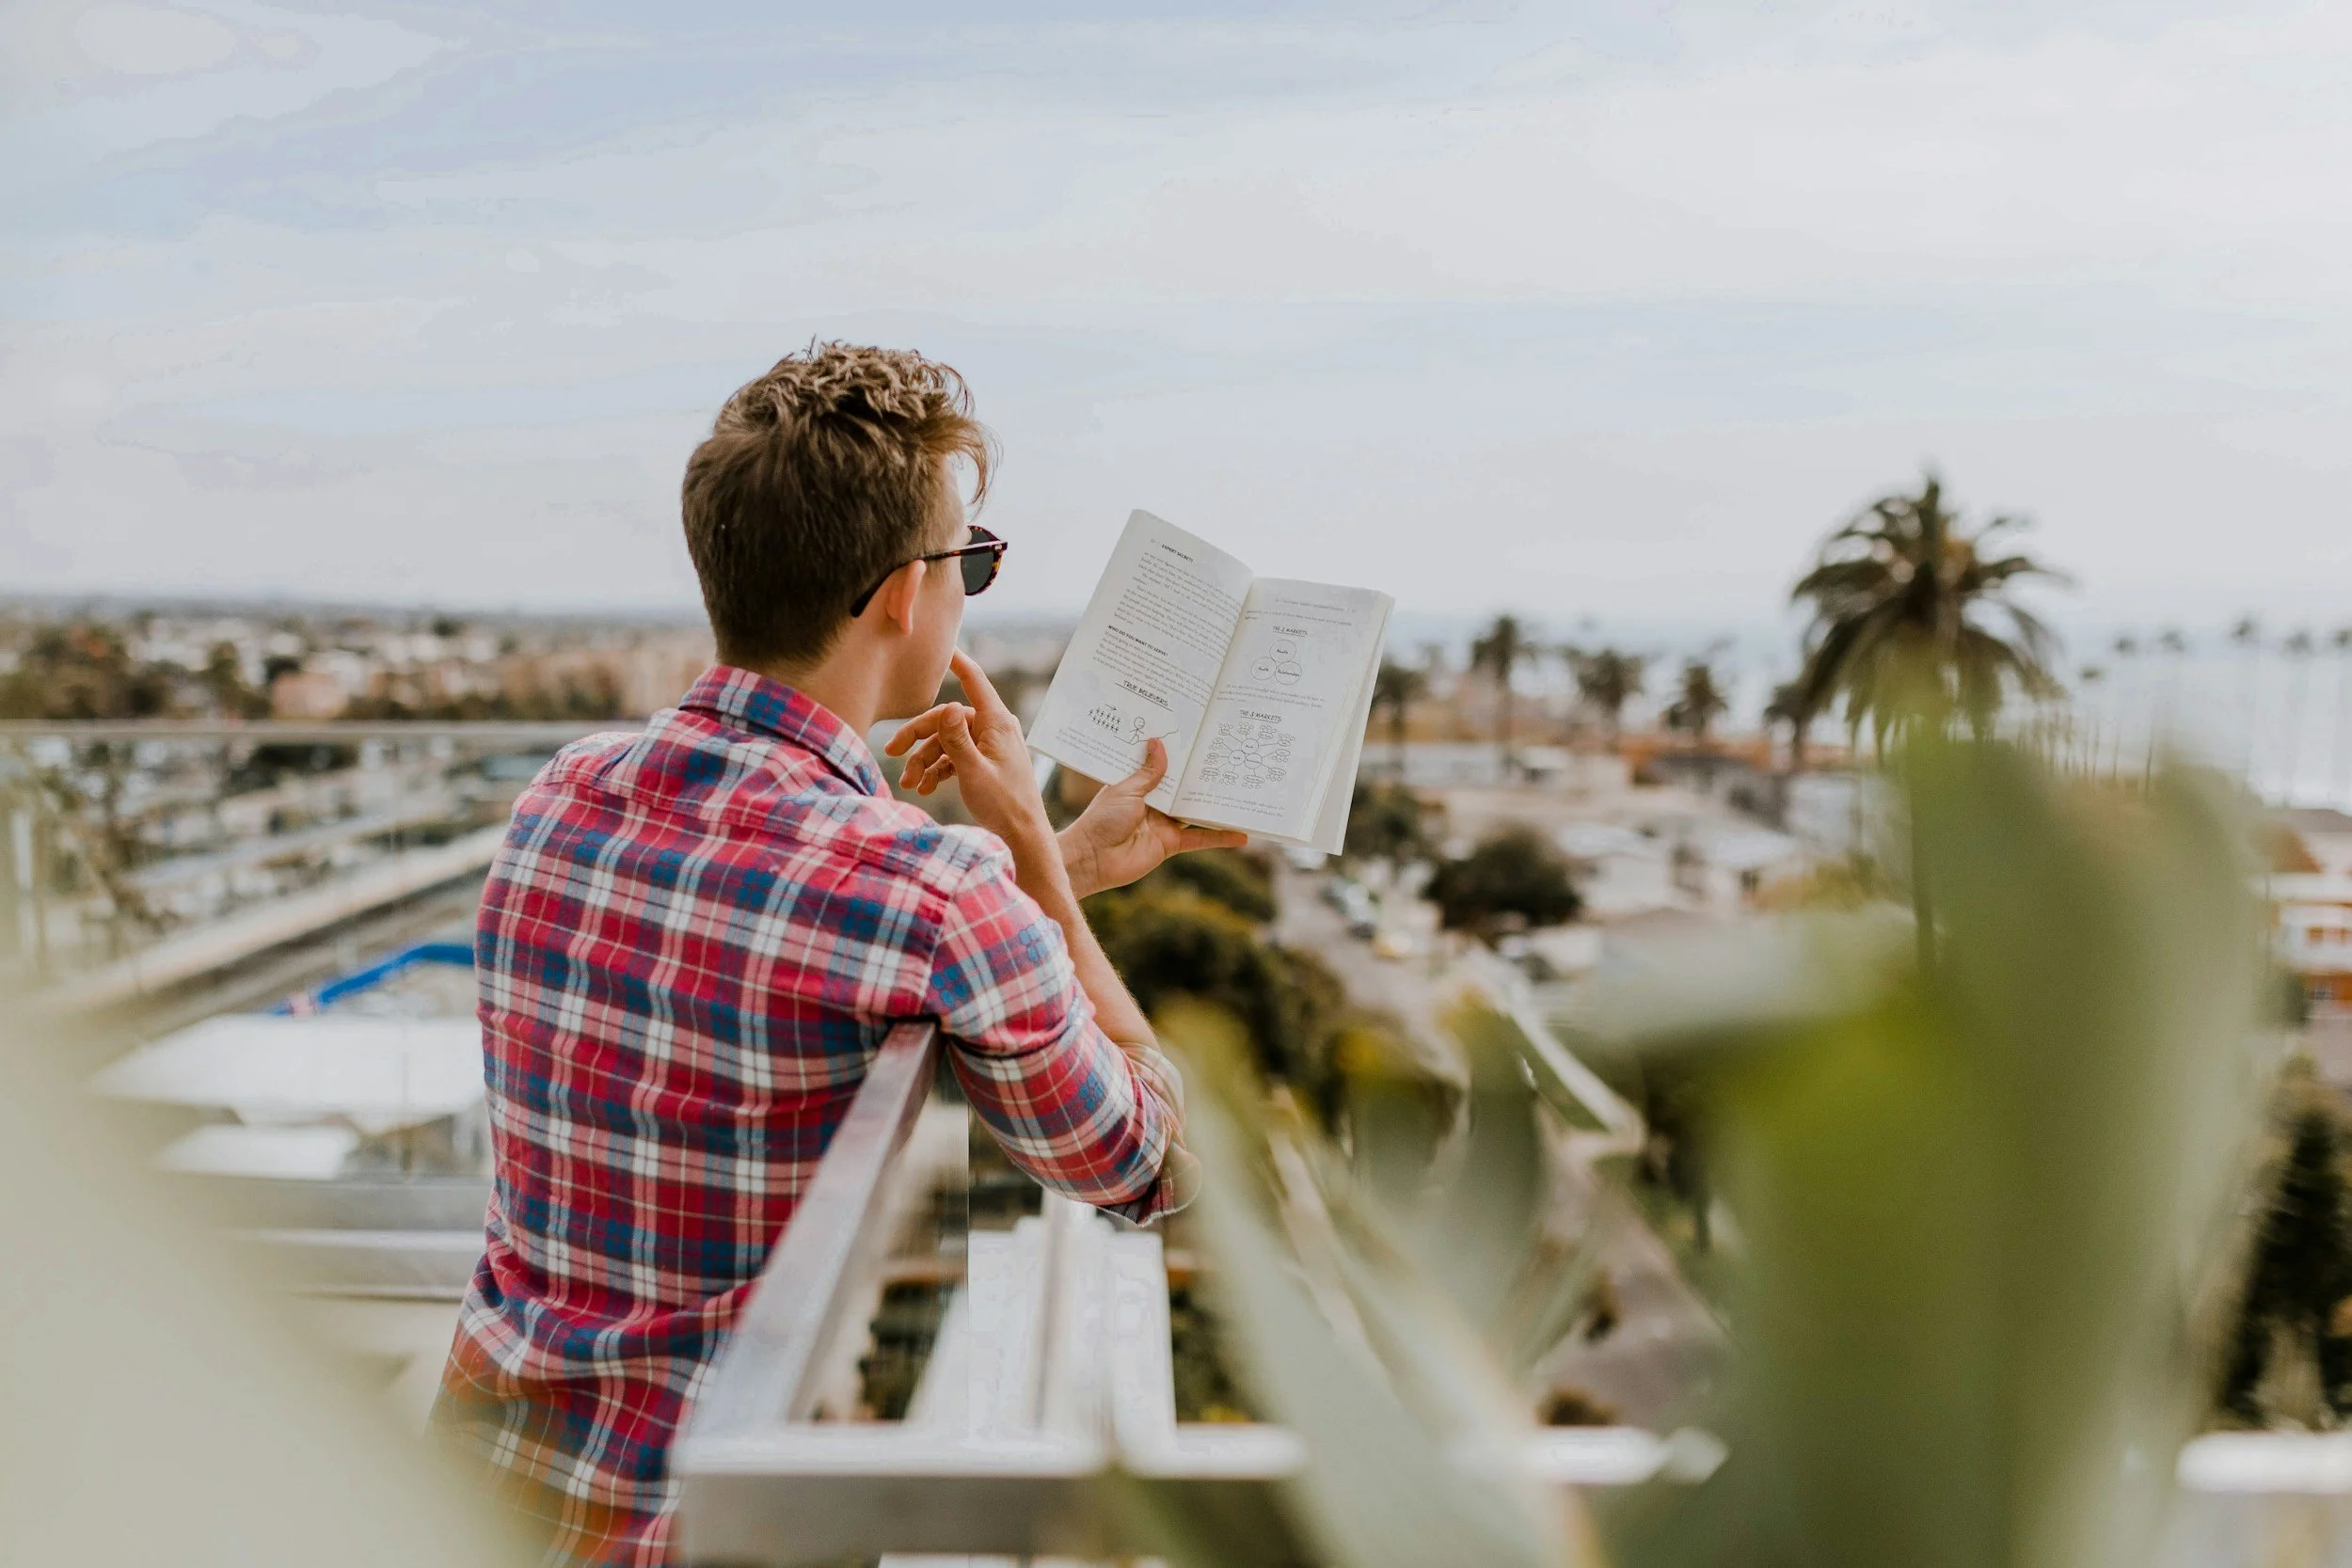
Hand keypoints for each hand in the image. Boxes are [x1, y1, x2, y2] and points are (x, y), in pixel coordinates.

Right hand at [886, 651, 1052, 847]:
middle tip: (892, 752)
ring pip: (947, 741)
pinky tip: (924, 788)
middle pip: (947, 718)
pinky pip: (955, 756)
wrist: (1023, 835)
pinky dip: (938, 769)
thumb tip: (948, 704)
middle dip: (918, 736)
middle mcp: (994, 728)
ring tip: (909, 785)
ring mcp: (989, 745)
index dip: (957, 661)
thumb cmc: (1004, 804)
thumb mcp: (974, 772)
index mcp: (997, 723)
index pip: (974, 681)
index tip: (943, 645)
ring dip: (925, 760)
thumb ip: (957, 739)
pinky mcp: (984, 762)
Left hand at [1059, 737, 1248, 899]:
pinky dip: (1219, 838)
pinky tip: (1241, 836)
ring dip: (1216, 806)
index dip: (1180, 756)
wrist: (1093, 858)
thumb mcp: (1127, 790)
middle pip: (1185, 788)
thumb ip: (1149, 773)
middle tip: (1230, 761)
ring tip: (1242, 793)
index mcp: (1140, 785)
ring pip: (1195, 812)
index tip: (1199, 739)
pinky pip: (1199, 839)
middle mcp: (1155, 803)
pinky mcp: (1171, 844)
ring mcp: (1164, 824)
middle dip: (1204, 777)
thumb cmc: (1102, 820)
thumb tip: (1158, 743)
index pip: (1165, 767)